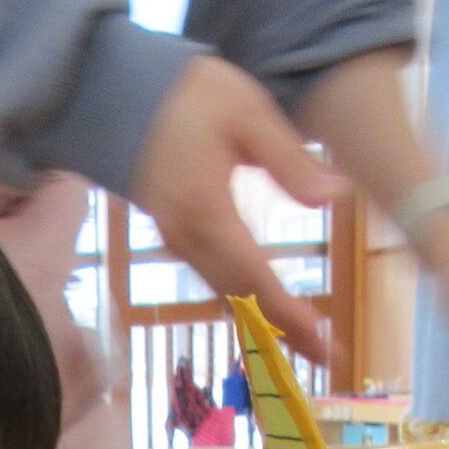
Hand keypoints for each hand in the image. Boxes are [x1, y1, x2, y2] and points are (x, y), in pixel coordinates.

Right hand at [133, 56, 344, 366]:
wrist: (114, 90)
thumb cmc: (184, 94)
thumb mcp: (246, 113)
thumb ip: (289, 161)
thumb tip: (335, 199)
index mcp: (209, 214)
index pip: (259, 281)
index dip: (293, 319)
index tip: (326, 347)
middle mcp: (189, 239)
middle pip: (242, 301)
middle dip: (284, 334)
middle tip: (327, 358)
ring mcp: (178, 239)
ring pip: (226, 294)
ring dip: (264, 322)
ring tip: (303, 343)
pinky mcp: (174, 232)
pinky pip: (213, 278)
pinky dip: (243, 300)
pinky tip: (264, 307)